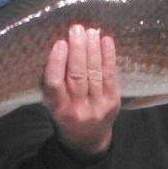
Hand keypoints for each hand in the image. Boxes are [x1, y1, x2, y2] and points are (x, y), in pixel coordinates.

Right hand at [42, 24, 120, 156]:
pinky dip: (108, 57)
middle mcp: (78, 110)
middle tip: (76, 30)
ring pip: (94, 74)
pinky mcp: (113, 102)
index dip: (57, 63)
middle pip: (77, 76)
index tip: (60, 43)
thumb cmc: (66, 114)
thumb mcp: (54, 103)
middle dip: (77, 50)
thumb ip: (55, 82)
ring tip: (90, 32)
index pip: (55, 85)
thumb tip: (61, 46)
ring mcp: (98, 106)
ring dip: (93, 50)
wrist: (88, 138)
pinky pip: (110, 76)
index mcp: (58, 109)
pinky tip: (106, 41)